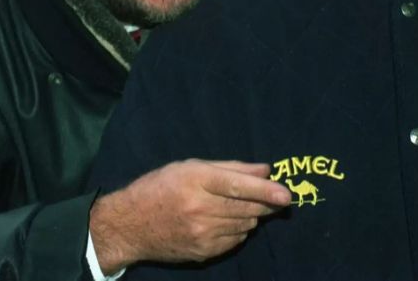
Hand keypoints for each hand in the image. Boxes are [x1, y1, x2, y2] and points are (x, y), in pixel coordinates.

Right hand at [89, 159, 290, 273]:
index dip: (265, 190)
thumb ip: (230, 167)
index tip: (287, 195)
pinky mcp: (203, 251)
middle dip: (266, 202)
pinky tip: (227, 220)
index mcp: (195, 181)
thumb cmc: (161, 187)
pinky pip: (235, 240)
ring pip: (245, 225)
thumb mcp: (190, 167)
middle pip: (246, 207)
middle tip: (276, 197)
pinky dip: (240, 229)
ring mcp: (201, 233)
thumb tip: (265, 170)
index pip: (237, 185)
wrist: (131, 225)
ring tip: (242, 205)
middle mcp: (199, 208)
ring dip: (252, 215)